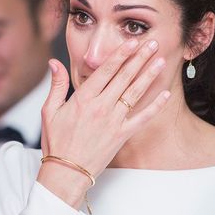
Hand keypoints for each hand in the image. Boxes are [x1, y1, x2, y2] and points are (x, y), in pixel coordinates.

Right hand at [38, 39, 170, 207]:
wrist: (66, 172)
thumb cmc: (56, 142)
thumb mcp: (49, 111)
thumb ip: (56, 85)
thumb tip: (54, 62)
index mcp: (83, 99)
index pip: (105, 71)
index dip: (120, 54)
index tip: (131, 42)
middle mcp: (101, 107)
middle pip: (124, 77)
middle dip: (139, 58)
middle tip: (152, 44)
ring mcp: (113, 121)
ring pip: (135, 93)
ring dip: (149, 75)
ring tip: (160, 61)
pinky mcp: (122, 135)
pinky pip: (142, 118)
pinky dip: (155, 106)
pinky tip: (165, 95)